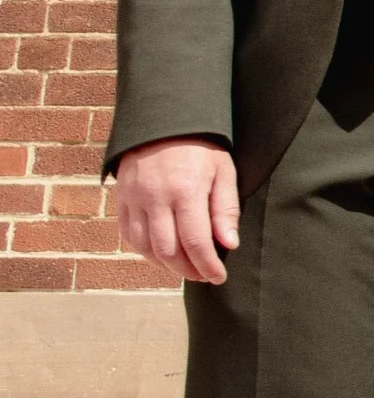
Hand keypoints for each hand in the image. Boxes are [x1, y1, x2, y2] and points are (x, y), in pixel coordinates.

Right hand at [114, 136, 240, 283]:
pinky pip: (129, 235)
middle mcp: (156, 197)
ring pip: (146, 248)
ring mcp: (135, 198)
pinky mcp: (122, 198)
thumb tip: (228, 245)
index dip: (208, 266)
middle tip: (204, 276)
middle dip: (188, 271)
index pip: (196, 242)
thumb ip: (226, 209)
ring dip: (166, 265)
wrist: (163, 120)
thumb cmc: (200, 147)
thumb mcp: (223, 171)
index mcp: (185, 191)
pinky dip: (145, 251)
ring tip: (186, 268)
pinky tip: (162, 254)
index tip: (218, 277)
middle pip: (168, 251)